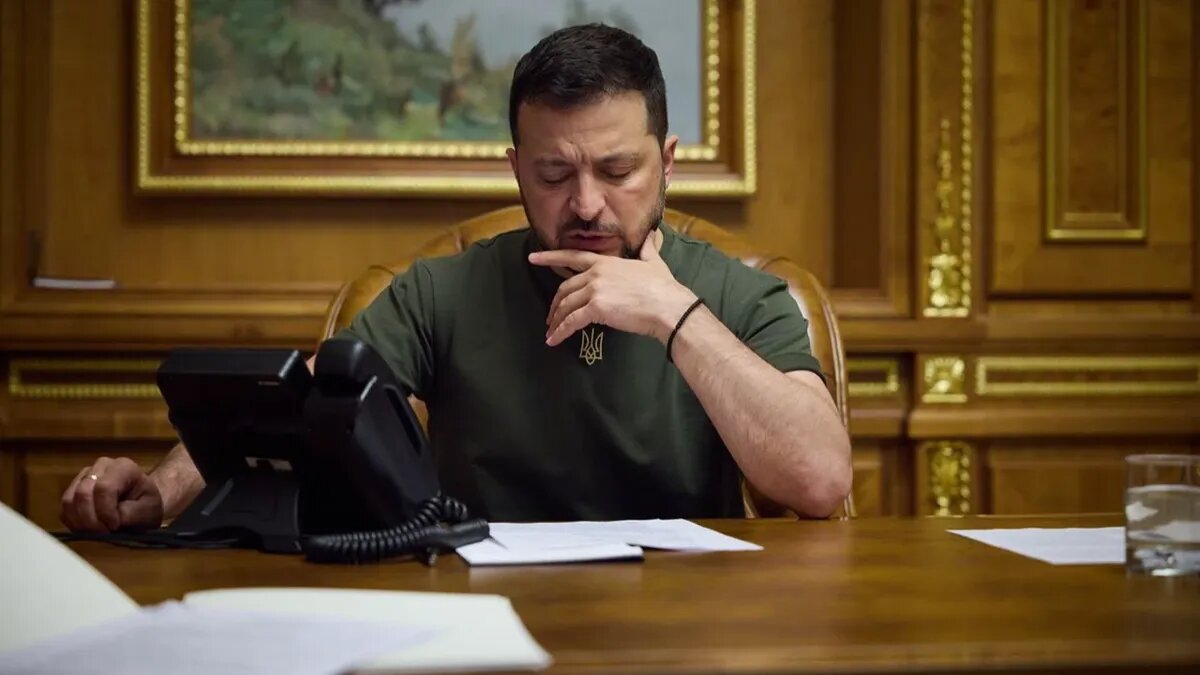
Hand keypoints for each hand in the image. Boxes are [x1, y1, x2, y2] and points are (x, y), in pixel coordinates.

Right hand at [60, 457, 163, 531]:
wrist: (141, 503)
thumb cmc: (147, 505)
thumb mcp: (148, 511)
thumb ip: (130, 514)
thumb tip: (110, 520)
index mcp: (123, 467)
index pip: (104, 488)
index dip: (105, 512)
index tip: (114, 526)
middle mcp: (101, 466)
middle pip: (83, 493)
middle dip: (91, 519)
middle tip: (103, 533)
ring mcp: (84, 476)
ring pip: (68, 500)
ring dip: (80, 522)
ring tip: (96, 532)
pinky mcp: (73, 489)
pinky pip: (64, 509)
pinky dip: (73, 522)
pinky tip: (88, 529)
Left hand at [528, 230, 697, 346]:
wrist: (668, 306)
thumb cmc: (663, 287)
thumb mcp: (654, 262)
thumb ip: (648, 249)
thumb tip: (651, 235)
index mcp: (606, 262)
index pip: (572, 257)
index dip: (550, 258)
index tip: (533, 258)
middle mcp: (596, 273)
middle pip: (565, 288)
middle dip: (555, 304)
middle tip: (551, 316)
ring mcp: (595, 290)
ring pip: (566, 305)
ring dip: (556, 320)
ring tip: (551, 332)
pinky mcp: (596, 308)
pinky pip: (571, 322)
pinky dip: (560, 332)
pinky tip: (554, 340)